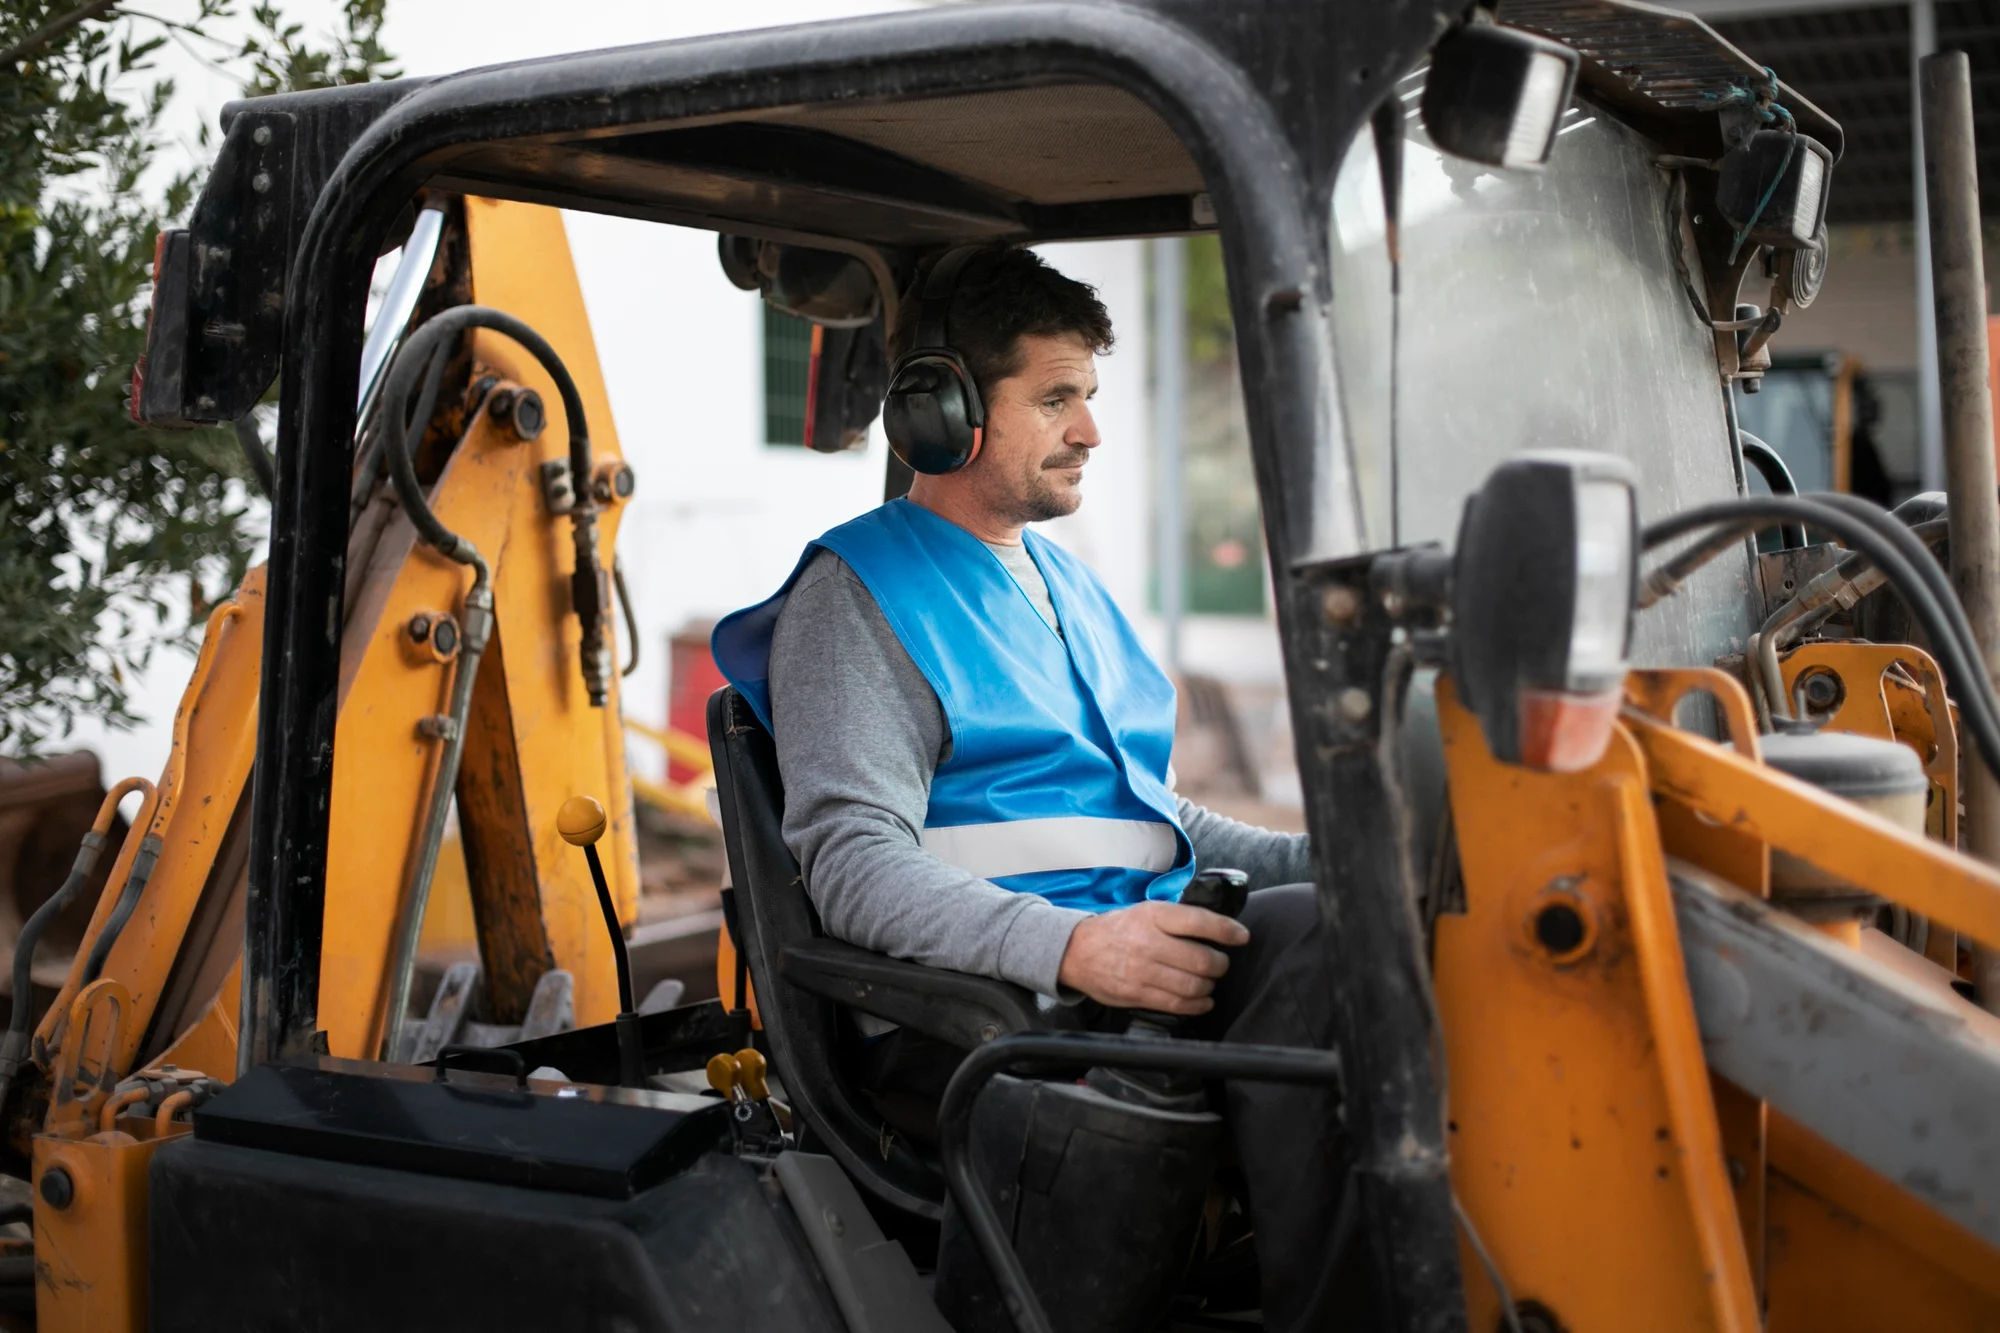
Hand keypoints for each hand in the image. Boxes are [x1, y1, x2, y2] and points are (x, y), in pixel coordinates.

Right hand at [1056, 901, 1250, 1014]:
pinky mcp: (1138, 994)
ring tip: (1208, 982)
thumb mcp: (1146, 911)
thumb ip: (1177, 919)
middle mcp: (1149, 942)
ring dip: (1209, 986)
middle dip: (1220, 964)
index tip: (1242, 937)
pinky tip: (1202, 1000)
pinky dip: (1198, 1004)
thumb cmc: (1119, 930)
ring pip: (1193, 985)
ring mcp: (1142, 971)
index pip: (1199, 922)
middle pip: (1202, 960)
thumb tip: (1218, 929)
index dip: (1227, 931)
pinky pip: (1178, 1004)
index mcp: (1153, 916)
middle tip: (1220, 963)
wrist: (1077, 951)